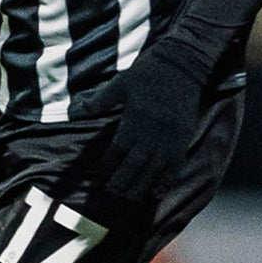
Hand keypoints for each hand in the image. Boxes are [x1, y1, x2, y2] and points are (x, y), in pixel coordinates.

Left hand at [97, 44, 204, 203]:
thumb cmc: (149, 72)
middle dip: (123, 182)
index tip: (102, 176)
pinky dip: (166, 182)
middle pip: (135, 165)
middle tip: (112, 194)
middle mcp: (152, 132)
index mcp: (134, 119)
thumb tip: (77, 110)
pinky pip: (175, 166)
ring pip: (154, 170)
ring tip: (131, 199)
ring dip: (141, 186)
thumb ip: (100, 100)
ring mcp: (169, 137)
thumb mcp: (121, 82)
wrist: (184, 64)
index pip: (118, 150)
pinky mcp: (183, 138)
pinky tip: (157, 193)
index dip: (109, 165)